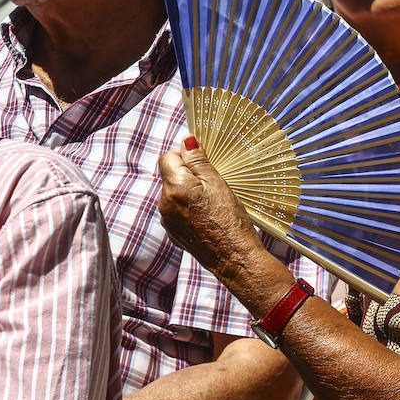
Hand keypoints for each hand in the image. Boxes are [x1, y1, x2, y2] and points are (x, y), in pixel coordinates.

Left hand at [158, 136, 266, 286]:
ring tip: (212, 203)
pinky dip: (189, 208)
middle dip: (188, 175)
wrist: (234, 258)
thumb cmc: (230, 220)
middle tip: (213, 184)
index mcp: (174, 187)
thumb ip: (198, 160)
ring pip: (174, 193)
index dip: (185, 155)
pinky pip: (177, 211)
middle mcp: (164, 203)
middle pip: (170, 176)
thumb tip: (186, 140)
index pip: (168, 157)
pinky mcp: (173, 232)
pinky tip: (207, 216)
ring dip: (188, 192)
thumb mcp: (217, 183)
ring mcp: (167, 220)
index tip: (202, 161)